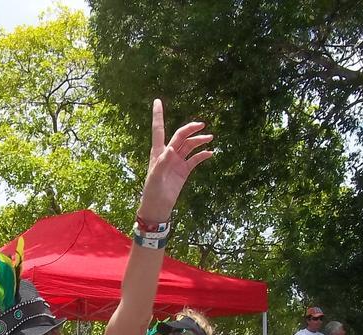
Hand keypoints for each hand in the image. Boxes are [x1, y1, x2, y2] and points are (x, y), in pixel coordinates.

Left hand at [137, 99, 214, 223]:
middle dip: (190, 128)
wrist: (158, 207)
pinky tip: (210, 153)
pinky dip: (203, 155)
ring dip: (200, 140)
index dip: (158, 115)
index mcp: (158, 152)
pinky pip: (195, 159)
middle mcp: (168, 154)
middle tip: (202, 125)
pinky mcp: (184, 171)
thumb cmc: (151, 192)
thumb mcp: (154, 177)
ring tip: (210, 137)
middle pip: (180, 136)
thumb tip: (171, 149)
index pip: (158, 129)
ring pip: (189, 146)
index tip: (157, 100)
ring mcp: (177, 162)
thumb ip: (161, 162)